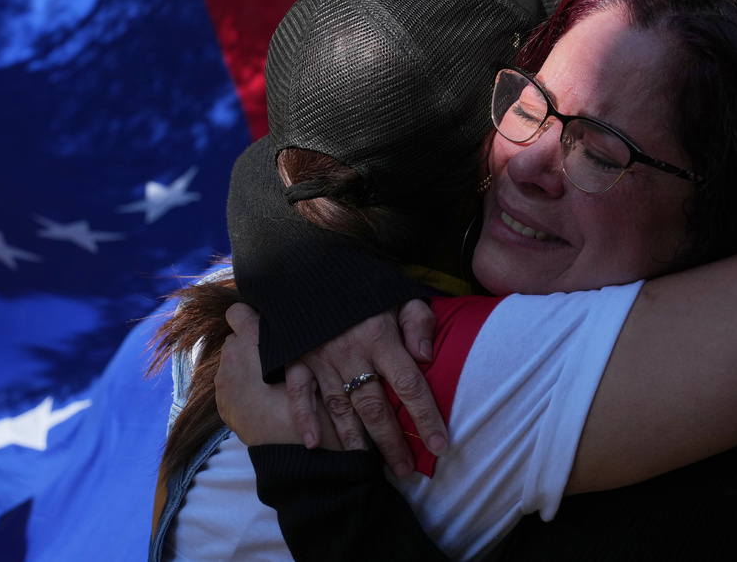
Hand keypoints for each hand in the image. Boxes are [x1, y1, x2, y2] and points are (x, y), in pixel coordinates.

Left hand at [220, 303, 339, 445]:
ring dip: (246, 369)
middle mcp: (230, 358)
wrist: (296, 450)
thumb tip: (283, 328)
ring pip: (232, 365)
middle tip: (276, 361)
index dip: (250, 318)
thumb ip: (290, 341)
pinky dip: (242, 389)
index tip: (264, 330)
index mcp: (250, 340)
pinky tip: (262, 400)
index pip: (237, 312)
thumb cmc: (310, 402)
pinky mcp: (223, 405)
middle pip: (235, 340)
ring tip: (271, 384)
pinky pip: (230, 387)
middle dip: (251, 346)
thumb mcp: (308, 363)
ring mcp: (223, 384)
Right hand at [285, 299, 446, 479]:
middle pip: (376, 406)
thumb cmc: (362, 285)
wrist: (308, 265)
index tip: (440, 445)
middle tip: (405, 470)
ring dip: (355, 440)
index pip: (409, 384)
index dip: (426, 417)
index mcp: (380, 337)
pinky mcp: (296, 359)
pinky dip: (303, 419)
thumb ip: (418, 321)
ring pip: (341, 407)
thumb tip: (427, 356)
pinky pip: (299, 394)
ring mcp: (321, 359)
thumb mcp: (398, 293)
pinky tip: (312, 445)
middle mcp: (352, 353)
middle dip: (392, 442)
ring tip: (368, 466)